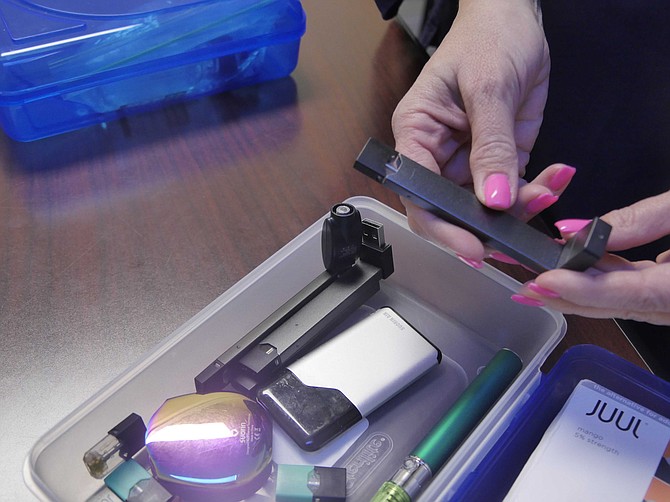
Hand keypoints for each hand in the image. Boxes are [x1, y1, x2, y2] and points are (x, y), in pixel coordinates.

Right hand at [392, 0, 549, 260]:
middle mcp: (437, 156)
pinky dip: (538, 193)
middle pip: (449, 212)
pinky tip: (557, 179)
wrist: (514, 18)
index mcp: (416, 136)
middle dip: (484, 228)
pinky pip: (515, 192)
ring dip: (518, 211)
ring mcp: (469, 162)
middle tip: (515, 242)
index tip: (472, 248)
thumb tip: (492, 200)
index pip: (417, 195)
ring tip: (549, 190)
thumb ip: (491, 146)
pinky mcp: (501, 161)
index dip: (440, 227)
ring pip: (486, 210)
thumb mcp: (488, 88)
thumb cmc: (487, 40)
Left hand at [513, 190, 669, 324]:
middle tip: (527, 289)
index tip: (547, 281)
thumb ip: (642, 219)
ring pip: (621, 300)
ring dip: (579, 290)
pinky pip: (632, 290)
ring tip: (538, 282)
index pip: (631, 294)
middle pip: (617, 305)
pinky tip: (572, 270)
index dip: (584, 290)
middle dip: (567, 297)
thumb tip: (584, 231)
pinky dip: (602, 279)